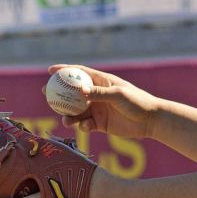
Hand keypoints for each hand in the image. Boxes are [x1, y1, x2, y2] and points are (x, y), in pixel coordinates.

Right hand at [47, 64, 161, 139]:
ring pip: (76, 111)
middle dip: (58, 93)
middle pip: (72, 93)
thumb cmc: (137, 102)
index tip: (49, 71)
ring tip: (65, 120)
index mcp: (101, 81)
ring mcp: (98, 109)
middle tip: (46, 94)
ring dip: (68, 114)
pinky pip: (85, 125)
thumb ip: (99, 93)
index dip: (64, 70)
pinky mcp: (100, 124)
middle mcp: (97, 94)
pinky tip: (85, 127)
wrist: (150, 121)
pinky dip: (82, 126)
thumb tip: (79, 90)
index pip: (80, 72)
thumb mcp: (118, 95)